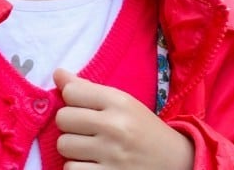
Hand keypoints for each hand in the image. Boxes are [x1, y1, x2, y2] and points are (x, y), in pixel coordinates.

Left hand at [53, 69, 193, 169]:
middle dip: (71, 126)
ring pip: (63, 145)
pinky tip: (93, 165)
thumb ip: (88, 89)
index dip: (72, 101)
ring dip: (73, 150)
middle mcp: (115, 127)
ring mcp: (112, 155)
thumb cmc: (143, 130)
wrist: (176, 163)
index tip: (85, 109)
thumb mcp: (122, 103)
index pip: (71, 92)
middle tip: (87, 131)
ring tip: (91, 150)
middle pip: (63, 119)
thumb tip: (57, 73)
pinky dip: (78, 169)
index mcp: (119, 102)